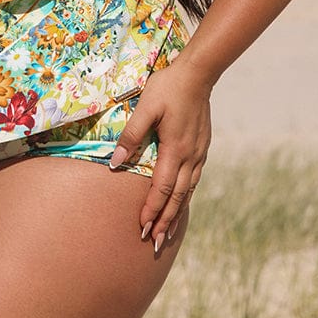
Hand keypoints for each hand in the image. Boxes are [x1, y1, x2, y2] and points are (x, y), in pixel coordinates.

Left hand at [109, 60, 211, 252]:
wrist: (197, 75)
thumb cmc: (167, 88)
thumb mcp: (145, 108)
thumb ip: (131, 135)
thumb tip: (116, 162)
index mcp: (175, 149)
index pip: (162, 188)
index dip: (152, 210)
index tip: (143, 228)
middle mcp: (190, 156)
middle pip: (177, 197)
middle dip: (165, 221)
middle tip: (156, 243)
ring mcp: (198, 153)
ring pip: (188, 191)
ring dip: (176, 213)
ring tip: (168, 232)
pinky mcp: (201, 148)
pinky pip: (194, 179)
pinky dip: (185, 196)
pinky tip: (181, 202)